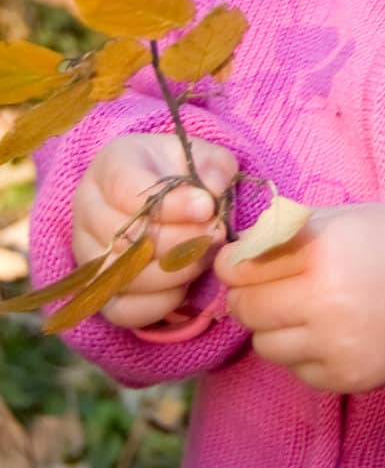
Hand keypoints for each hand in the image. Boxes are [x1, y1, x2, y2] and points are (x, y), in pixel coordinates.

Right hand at [71, 133, 236, 330]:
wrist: (162, 199)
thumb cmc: (180, 173)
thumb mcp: (202, 157)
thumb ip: (213, 167)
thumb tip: (213, 192)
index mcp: (109, 166)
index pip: (126, 189)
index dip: (171, 204)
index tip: (207, 207)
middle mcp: (87, 209)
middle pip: (124, 237)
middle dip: (180, 240)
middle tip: (214, 235)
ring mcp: (87, 252)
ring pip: (123, 276)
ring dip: (174, 272)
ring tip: (205, 256)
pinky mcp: (97, 290)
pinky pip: (122, 310)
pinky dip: (159, 303)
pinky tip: (185, 285)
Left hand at [213, 203, 384, 393]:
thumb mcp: (339, 218)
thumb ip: (286, 231)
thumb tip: (237, 250)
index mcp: (320, 251)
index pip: (241, 268)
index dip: (232, 264)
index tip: (237, 262)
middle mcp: (323, 301)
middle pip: (248, 310)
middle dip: (249, 296)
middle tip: (265, 287)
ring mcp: (334, 345)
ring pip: (266, 345)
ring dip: (274, 327)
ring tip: (301, 309)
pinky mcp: (344, 377)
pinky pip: (295, 370)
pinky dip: (301, 352)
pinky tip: (326, 331)